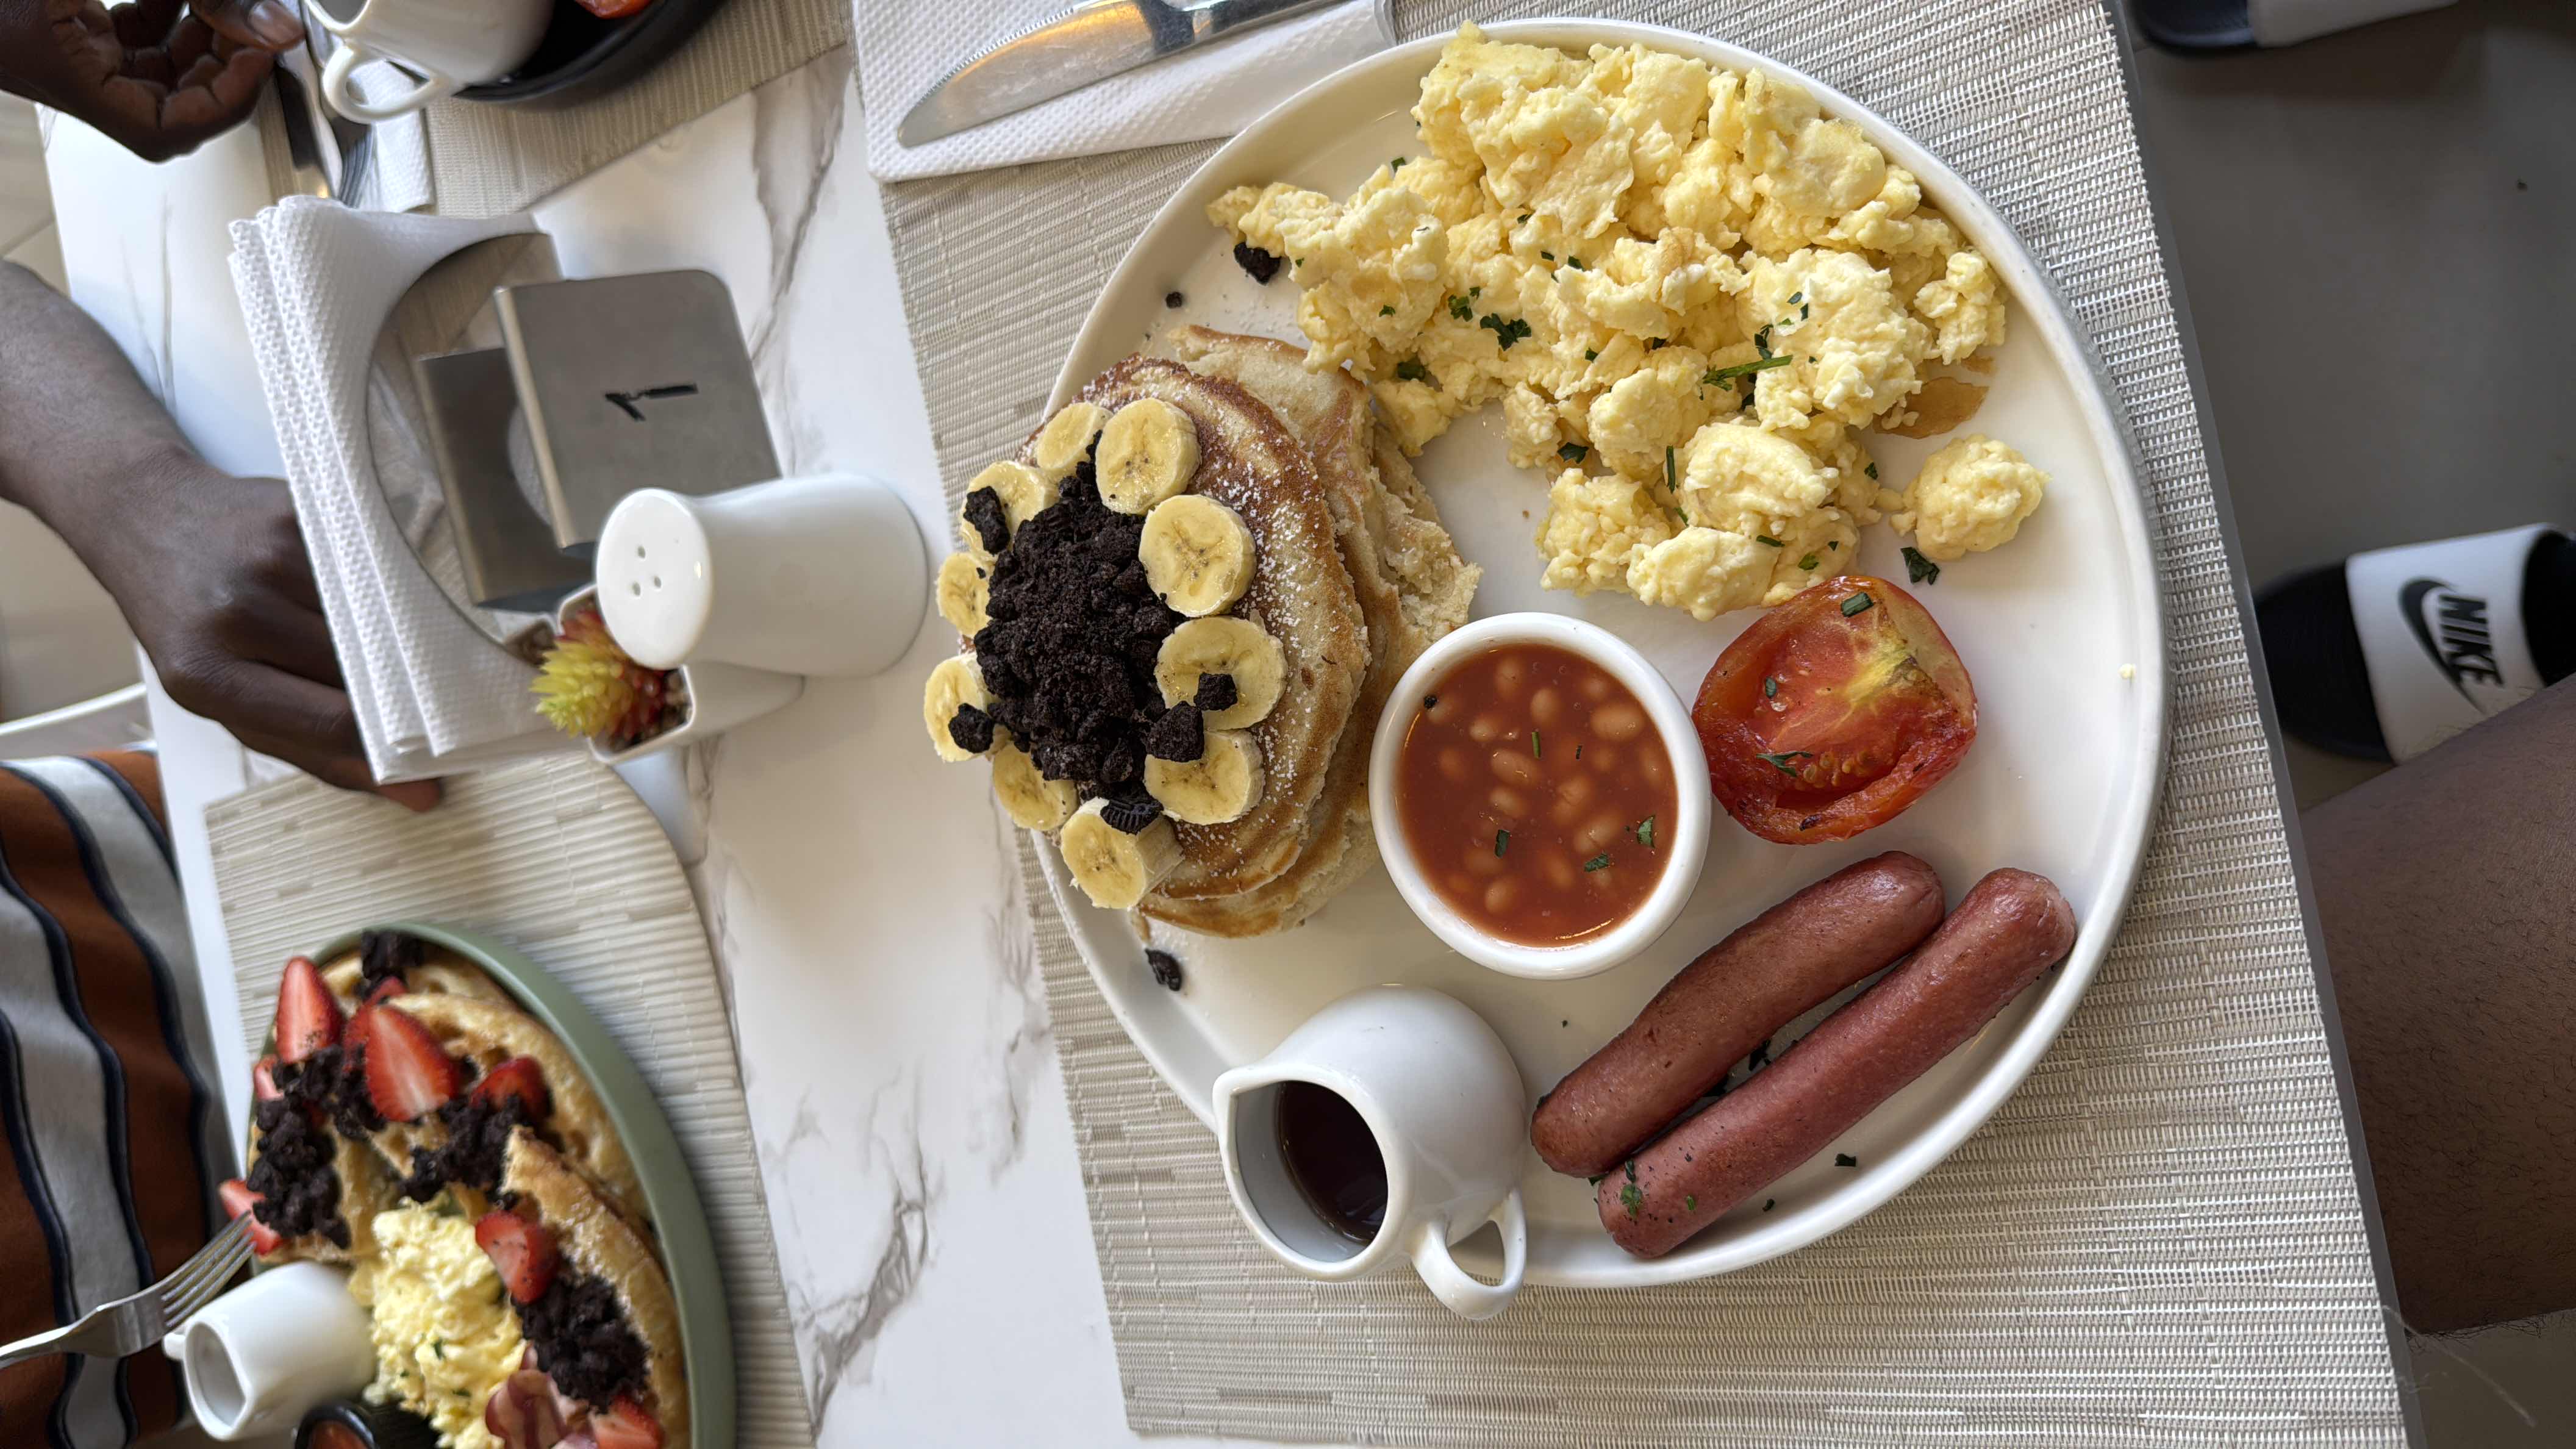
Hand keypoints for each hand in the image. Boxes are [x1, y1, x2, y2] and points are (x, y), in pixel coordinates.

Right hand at [0, 0, 303, 161]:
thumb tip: (271, 26)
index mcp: (70, 81)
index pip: (170, 130)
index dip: (228, 100)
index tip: (261, 55)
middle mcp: (75, 76)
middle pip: (179, 96)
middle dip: (225, 56)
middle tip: (256, 16)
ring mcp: (74, 52)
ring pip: (165, 63)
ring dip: (205, 28)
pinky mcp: (72, 27)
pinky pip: (139, 33)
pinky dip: (171, 11)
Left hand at [85, 453, 437, 809]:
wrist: (145, 521)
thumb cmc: (192, 624)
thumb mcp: (227, 699)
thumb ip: (316, 750)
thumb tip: (415, 795)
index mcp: (207, 675)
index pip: (330, 720)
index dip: (389, 740)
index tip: (430, 753)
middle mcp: (236, 613)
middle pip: (358, 667)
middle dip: (396, 687)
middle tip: (427, 697)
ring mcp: (268, 559)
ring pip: (372, 615)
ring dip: (392, 635)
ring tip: (395, 642)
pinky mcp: (296, 516)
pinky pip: (366, 566)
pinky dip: (380, 585)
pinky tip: (373, 590)